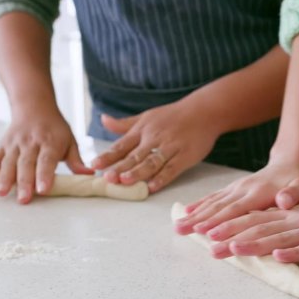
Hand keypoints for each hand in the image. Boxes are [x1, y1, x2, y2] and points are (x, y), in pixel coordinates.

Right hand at [0, 108, 92, 203]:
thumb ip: (76, 160)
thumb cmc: (55, 128)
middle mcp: (31, 142)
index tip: (43, 189)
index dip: (45, 175)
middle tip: (24, 199)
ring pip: (9, 161)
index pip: (47, 160)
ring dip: (5, 178)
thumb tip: (90, 175)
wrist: (34, 106)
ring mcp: (15, 143)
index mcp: (50, 142)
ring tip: (1, 193)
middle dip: (25, 182)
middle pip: (27, 164)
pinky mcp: (4, 144)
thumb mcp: (70, 140)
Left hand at [91, 103, 220, 192]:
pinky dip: (162, 178)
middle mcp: (154, 138)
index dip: (108, 156)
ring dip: (138, 172)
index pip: (122, 145)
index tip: (94, 166)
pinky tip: (152, 187)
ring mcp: (170, 147)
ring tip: (125, 181)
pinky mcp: (185, 155)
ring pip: (152, 162)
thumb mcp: (146, 116)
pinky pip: (172, 168)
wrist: (204, 111)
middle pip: (134, 155)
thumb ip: (124, 124)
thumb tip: (102, 119)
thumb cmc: (173, 116)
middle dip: (120, 167)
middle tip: (107, 178)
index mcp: (142, 130)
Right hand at [174, 160, 298, 235]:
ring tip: (178, 226)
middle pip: (218, 207)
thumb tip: (284, 200)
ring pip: (212, 202)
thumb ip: (294, 195)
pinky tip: (185, 212)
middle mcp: (243, 189)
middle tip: (180, 230)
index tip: (205, 231)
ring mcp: (235, 188)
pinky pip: (213, 197)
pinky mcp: (232, 189)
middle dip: (199, 220)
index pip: (237, 209)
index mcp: (259, 193)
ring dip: (194, 215)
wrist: (290, 163)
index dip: (221, 221)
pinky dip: (198, 205)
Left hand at [205, 185, 298, 261]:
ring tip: (234, 250)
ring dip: (257, 245)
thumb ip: (284, 220)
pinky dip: (295, 252)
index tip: (207, 233)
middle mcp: (297, 220)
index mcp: (289, 214)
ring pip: (282, 237)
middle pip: (261, 229)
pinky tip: (279, 256)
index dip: (231, 227)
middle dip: (234, 238)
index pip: (254, 219)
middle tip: (210, 247)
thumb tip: (259, 229)